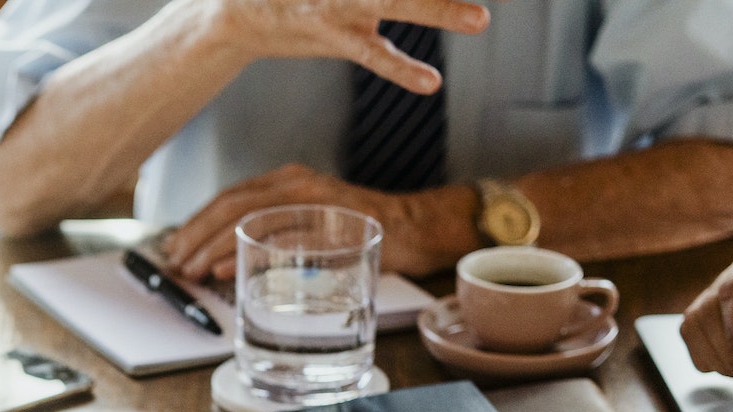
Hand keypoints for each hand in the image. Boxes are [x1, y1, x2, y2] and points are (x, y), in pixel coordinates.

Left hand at [161, 165, 464, 280]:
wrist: (416, 227)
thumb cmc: (358, 230)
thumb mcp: (309, 221)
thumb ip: (273, 230)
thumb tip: (224, 257)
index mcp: (287, 181)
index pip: (229, 197)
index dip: (196, 223)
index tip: (174, 247)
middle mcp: (297, 184)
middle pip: (232, 206)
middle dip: (196, 236)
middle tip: (175, 263)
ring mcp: (316, 202)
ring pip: (251, 219)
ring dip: (214, 246)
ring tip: (192, 269)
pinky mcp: (332, 225)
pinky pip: (283, 238)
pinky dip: (251, 253)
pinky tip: (228, 267)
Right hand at [212, 0, 491, 85]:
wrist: (237, 11)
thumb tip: (391, 11)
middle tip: (495, 1)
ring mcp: (343, 4)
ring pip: (398, 1)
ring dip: (441, 9)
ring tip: (482, 19)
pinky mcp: (333, 36)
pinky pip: (373, 54)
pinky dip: (402, 69)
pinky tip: (431, 82)